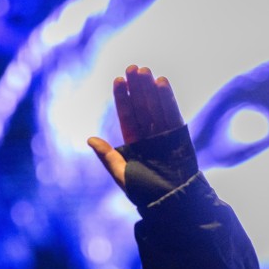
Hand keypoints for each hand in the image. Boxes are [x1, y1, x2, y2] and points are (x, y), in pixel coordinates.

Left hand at [88, 65, 184, 189]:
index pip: (127, 116)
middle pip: (142, 106)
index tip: (118, 80)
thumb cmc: (144, 192)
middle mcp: (149, 136)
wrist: (169, 201)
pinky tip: (162, 82)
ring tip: (145, 70)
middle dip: (137, 87)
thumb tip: (89, 139)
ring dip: (150, 88)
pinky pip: (172, 113)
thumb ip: (107, 157)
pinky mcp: (178, 135)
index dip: (122, 98)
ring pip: (156, 106)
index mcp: (134, 144)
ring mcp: (164, 134)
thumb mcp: (121, 174)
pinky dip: (167, 98)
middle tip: (132, 67)